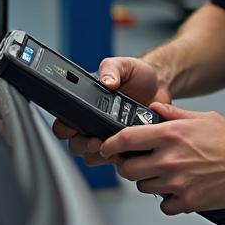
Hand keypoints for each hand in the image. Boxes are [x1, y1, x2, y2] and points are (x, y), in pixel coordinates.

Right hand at [51, 56, 170, 165]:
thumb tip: (106, 81)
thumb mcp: (123, 65)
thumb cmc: (138, 74)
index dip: (64, 129)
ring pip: (92, 156)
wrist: (159, 84)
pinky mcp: (124, 146)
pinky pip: (114, 159)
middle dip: (82, 146)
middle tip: (95, 141)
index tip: (73, 129)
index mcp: (87, 104)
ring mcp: (108, 136)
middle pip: (75, 145)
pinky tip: (127, 148)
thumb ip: (111, 68)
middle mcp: (94, 123)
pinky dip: (118, 157)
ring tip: (112, 146)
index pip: (64, 122)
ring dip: (99, 155)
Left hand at [100, 102, 224, 214]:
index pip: (126, 139)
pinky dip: (169, 199)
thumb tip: (156, 109)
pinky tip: (181, 188)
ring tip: (168, 173)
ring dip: (150, 181)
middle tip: (141, 161)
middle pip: (128, 169)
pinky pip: (164, 205)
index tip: (106, 146)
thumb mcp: (203, 118)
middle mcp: (169, 159)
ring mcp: (177, 182)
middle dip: (130, 165)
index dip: (110, 144)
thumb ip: (174, 115)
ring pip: (144, 187)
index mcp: (171, 135)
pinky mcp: (187, 201)